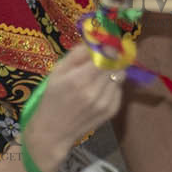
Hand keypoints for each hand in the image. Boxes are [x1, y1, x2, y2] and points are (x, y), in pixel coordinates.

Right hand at [24, 45, 124, 170]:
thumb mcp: (57, 71)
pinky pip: (119, 90)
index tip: (105, 44)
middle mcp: (95, 91)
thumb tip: (94, 40)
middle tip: (104, 55)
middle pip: (116, 65)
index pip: (106, 57)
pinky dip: (112, 84)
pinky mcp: (112, 111)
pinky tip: (100, 87)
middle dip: (112, 57)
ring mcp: (106, 103)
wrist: (54, 131)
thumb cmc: (52, 97)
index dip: (108, 48)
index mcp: (79, 79)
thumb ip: (76, 54)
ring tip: (99, 73)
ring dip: (113, 70)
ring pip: (120, 76)